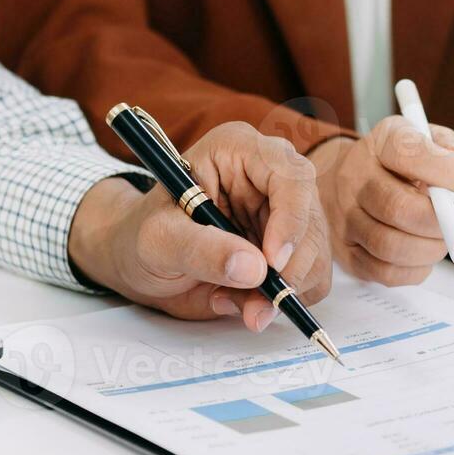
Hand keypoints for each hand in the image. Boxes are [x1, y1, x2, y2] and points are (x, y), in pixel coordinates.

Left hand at [69, 122, 331, 331]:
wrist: (138, 260)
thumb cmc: (143, 235)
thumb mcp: (158, 240)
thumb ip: (201, 250)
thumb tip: (254, 269)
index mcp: (238, 151)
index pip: (290, 175)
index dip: (291, 220)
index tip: (272, 263)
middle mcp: (269, 176)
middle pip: (311, 220)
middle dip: (289, 269)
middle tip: (257, 304)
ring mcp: (284, 212)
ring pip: (316, 255)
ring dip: (281, 291)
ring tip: (233, 300)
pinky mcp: (289, 247)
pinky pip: (309, 279)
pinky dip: (280, 300)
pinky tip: (241, 300)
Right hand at [308, 117, 453, 286]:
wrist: (337, 179)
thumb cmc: (389, 162)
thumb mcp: (418, 136)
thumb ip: (447, 144)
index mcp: (379, 145)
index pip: (409, 153)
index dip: (448, 170)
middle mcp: (355, 180)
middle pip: (397, 208)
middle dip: (442, 221)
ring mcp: (346, 219)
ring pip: (390, 245)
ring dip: (431, 248)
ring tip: (446, 238)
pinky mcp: (347, 253)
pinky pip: (384, 272)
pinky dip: (415, 270)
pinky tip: (425, 255)